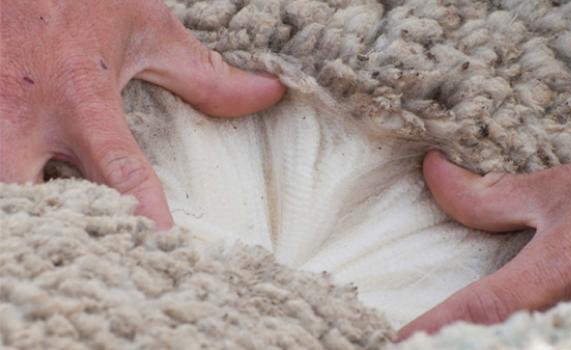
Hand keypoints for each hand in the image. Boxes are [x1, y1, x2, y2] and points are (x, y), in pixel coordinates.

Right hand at [0, 1, 284, 228]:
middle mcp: (20, 119)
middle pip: (35, 206)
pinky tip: (37, 203)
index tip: (165, 252)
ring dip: (31, 221)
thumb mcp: (146, 30)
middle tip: (106, 255)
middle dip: (68, 234)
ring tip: (68, 238)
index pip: (119, 172)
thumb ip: (205, 76)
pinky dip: (13, 197)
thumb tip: (269, 93)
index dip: (143, 217)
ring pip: (4, 197)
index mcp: (80, 97)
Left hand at [398, 150, 570, 339]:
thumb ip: (488, 195)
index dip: (434, 327)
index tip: (396, 341)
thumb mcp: (557, 191)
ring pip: (536, 348)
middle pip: (508, 345)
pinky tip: (507, 340)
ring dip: (494, 347)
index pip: (485, 307)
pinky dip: (529, 345)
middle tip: (417, 348)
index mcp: (565, 268)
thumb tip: (431, 170)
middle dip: (460, 348)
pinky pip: (566, 343)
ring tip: (449, 344)